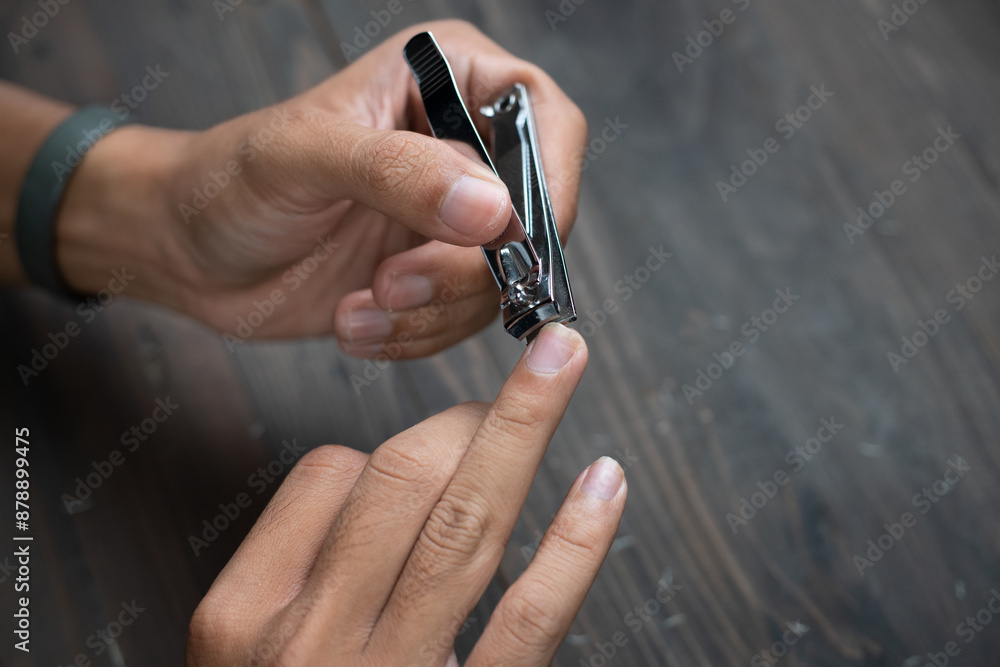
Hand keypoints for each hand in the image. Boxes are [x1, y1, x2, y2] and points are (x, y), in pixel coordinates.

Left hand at [59, 20, 586, 356]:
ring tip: (361, 306)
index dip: (549, 184)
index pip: (543, 118)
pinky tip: (357, 323)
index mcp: (444, 80)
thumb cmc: (231, 179)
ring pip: (500, 280)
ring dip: (432, 311)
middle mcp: (461, 147)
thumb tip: (494, 211)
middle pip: (531, 216)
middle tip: (393, 281)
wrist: (189, 250)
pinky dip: (416, 336)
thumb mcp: (306, 158)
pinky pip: (463, 321)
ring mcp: (450, 218)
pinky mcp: (434, 276)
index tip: (513, 243)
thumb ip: (400, 174)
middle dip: (465, 268)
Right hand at [186, 325, 626, 664]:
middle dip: (470, 416)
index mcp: (240, 618)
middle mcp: (310, 640)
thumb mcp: (241, 663)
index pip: (323, 474)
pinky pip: (528, 622)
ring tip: (562, 365)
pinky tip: (605, 482)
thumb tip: (377, 486)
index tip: (427, 453)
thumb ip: (294, 578)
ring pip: (466, 525)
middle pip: (401, 479)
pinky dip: (575, 545)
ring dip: (523, 430)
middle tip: (518, 385)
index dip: (386, 444)